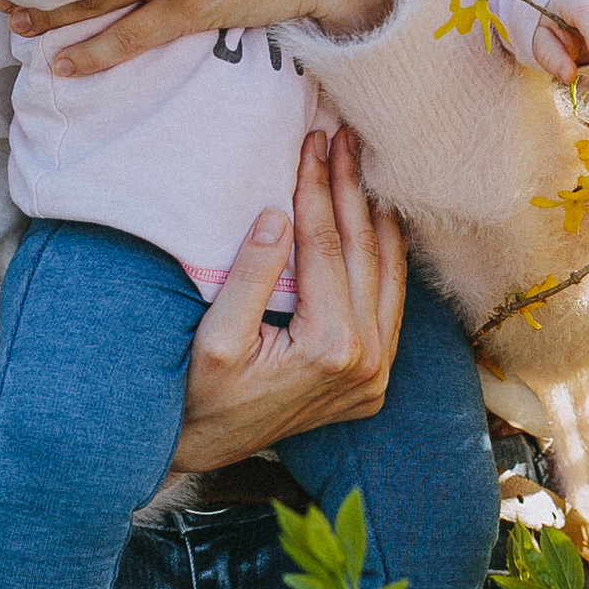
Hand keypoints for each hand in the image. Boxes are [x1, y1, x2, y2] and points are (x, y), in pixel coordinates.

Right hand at [169, 129, 407, 471]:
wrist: (206, 451)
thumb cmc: (199, 395)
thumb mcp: (214, 337)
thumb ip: (250, 276)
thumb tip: (278, 214)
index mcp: (330, 349)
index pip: (325, 247)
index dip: (317, 188)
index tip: (312, 142)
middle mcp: (367, 363)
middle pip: (363, 254)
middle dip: (350, 190)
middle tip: (342, 138)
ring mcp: (376, 376)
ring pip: (388, 277)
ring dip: (375, 218)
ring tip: (363, 166)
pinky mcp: (374, 381)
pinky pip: (390, 306)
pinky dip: (386, 260)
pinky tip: (379, 223)